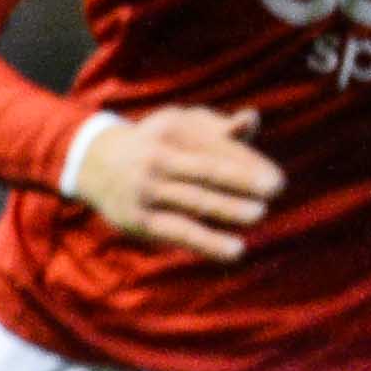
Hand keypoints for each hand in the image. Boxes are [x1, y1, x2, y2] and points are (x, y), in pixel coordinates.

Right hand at [67, 106, 281, 261]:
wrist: (94, 162)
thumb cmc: (154, 143)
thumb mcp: (178, 125)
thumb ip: (218, 127)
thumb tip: (252, 119)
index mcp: (171, 132)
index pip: (217, 149)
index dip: (249, 165)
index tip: (277, 181)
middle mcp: (156, 158)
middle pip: (206, 170)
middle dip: (242, 181)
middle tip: (276, 189)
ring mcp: (146, 190)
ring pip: (193, 201)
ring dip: (228, 208)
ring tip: (259, 214)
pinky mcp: (139, 219)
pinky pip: (179, 231)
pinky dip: (208, 242)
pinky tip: (235, 251)